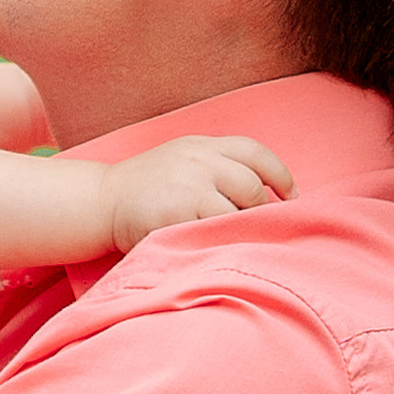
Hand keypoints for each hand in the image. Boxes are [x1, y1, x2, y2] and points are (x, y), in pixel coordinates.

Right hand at [105, 134, 292, 247]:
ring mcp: (188, 187)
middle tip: (255, 228)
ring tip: (236, 242)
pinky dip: (222, 242)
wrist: (101, 200)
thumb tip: (264, 192)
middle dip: (260, 211)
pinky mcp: (178, 214)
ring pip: (237, 212)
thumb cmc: (145, 187)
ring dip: (242, 230)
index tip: (291, 197)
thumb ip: (216, 166)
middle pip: (251, 186)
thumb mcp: (181, 159)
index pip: (254, 153)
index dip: (280, 176)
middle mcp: (198, 160)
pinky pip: (215, 231)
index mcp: (202, 145)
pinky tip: (218, 249)